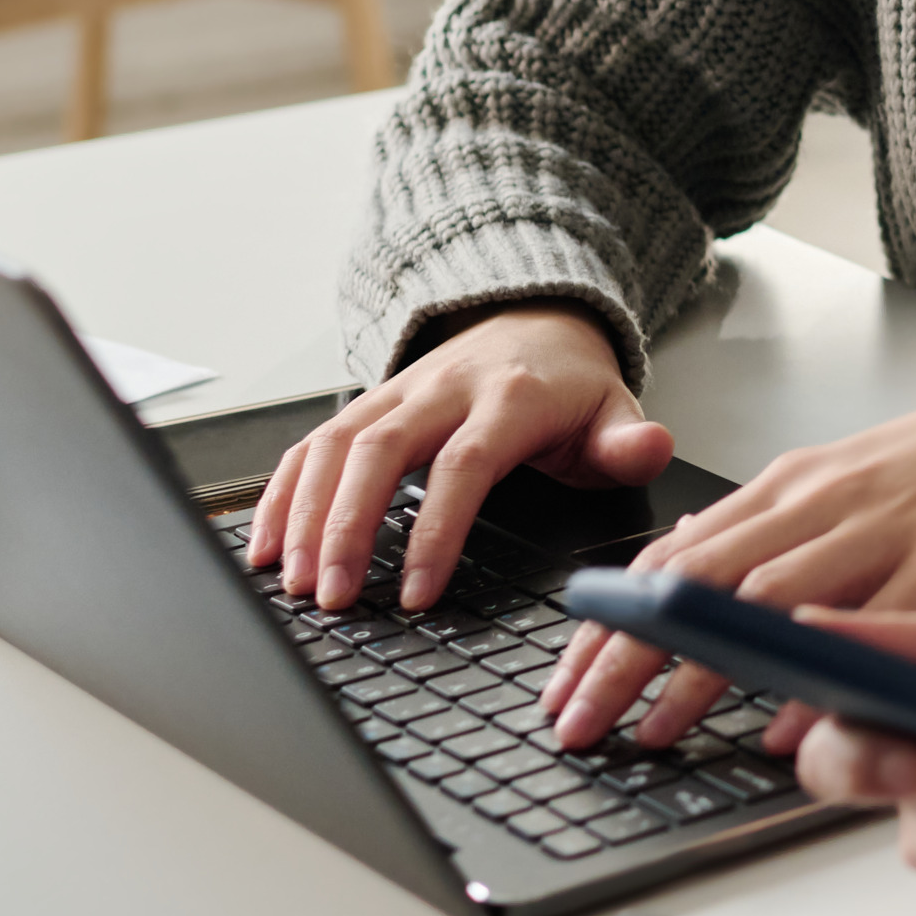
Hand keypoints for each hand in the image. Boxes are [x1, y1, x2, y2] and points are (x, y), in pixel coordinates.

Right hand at [246, 303, 667, 611]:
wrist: (537, 319)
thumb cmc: (570, 386)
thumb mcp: (614, 412)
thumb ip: (628, 442)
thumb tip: (650, 450)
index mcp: (509, 398)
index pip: (464, 466)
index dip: (436, 531)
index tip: (415, 594)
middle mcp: (443, 389)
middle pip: (380, 452)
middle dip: (347, 528)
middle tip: (332, 596)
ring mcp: (397, 392)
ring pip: (335, 445)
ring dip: (305, 515)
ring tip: (293, 582)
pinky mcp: (367, 403)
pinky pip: (314, 444)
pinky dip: (283, 492)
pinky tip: (265, 545)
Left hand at [538, 359, 915, 748]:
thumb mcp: (845, 481)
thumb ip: (770, 527)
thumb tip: (684, 566)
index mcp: (792, 485)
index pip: (670, 556)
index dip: (607, 623)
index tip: (563, 681)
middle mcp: (824, 503)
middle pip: (699, 581)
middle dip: (626, 656)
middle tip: (577, 721)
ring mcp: (887, 530)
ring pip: (771, 603)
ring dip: (703, 673)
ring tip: (655, 731)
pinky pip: (879, 627)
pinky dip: (828, 674)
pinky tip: (793, 720)